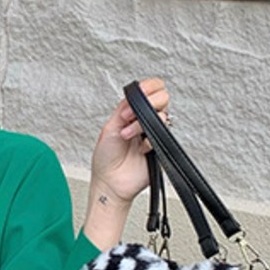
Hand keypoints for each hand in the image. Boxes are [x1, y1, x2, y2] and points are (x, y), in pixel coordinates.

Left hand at [89, 78, 170, 205]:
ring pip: (163, 115)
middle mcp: (145, 121)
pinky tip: (139, 149)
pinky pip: (162, 135)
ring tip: (127, 136)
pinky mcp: (160, 147)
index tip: (141, 92)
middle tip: (128, 117)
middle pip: (162, 97)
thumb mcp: (110, 126)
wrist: (110, 182)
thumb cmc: (106, 158)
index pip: (150, 91)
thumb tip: (137, 92)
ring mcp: (153, 134)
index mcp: (132, 113)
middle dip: (147, 103)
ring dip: (141, 124)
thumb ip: (124, 108)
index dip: (149, 87)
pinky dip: (149, 140)